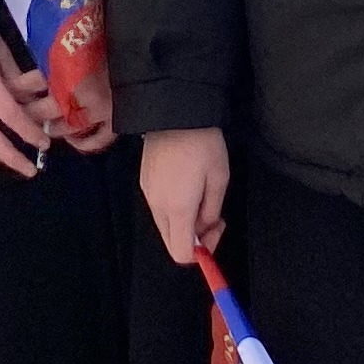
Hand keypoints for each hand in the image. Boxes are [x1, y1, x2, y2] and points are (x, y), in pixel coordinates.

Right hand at [140, 127, 229, 267]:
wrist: (174, 111)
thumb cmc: (202, 144)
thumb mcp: (219, 178)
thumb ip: (211, 210)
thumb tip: (204, 227)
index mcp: (177, 208)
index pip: (182, 253)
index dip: (202, 252)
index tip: (217, 229)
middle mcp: (157, 205)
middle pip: (171, 241)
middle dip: (194, 237)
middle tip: (212, 216)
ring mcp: (147, 193)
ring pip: (165, 225)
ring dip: (184, 222)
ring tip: (201, 196)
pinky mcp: (144, 181)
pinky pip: (159, 208)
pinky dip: (174, 208)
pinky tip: (187, 186)